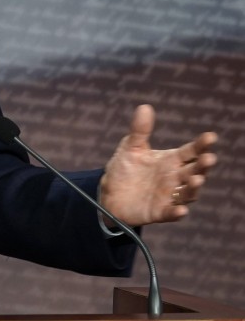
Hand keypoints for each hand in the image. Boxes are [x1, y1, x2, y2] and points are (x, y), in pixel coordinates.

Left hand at [99, 104, 217, 226]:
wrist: (109, 193)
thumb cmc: (125, 169)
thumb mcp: (131, 148)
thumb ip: (140, 131)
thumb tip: (144, 107)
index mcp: (170, 161)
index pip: (190, 152)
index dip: (201, 145)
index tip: (211, 136)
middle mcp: (174, 178)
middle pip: (194, 171)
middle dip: (203, 165)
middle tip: (209, 158)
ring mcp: (168, 196)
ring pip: (188, 193)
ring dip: (194, 187)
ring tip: (196, 179)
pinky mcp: (159, 212)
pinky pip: (170, 213)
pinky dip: (177, 212)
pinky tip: (181, 210)